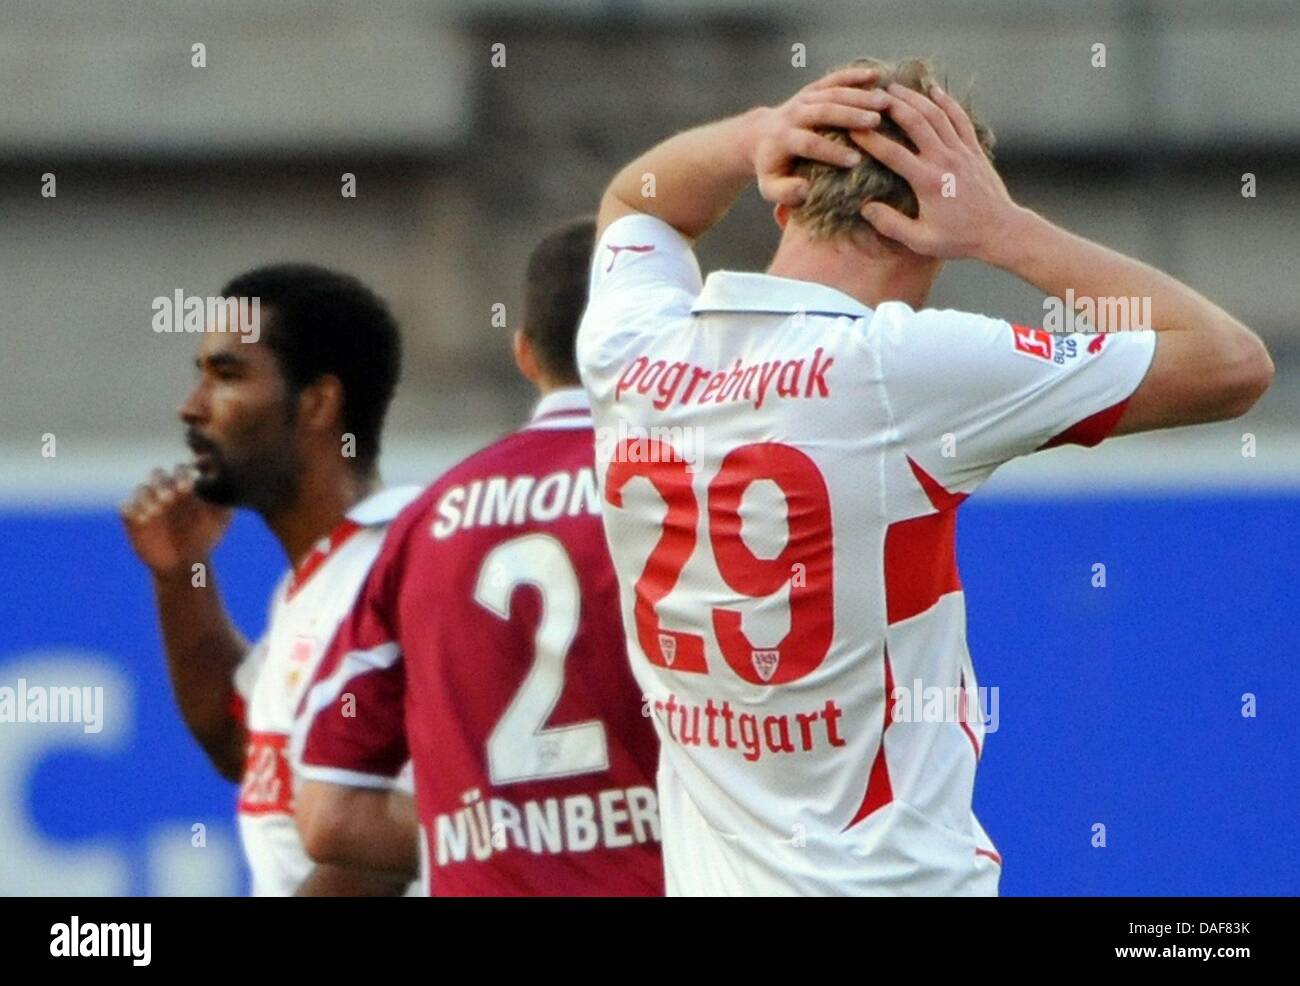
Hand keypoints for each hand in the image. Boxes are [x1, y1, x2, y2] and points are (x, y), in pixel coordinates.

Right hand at [120, 465, 232, 577]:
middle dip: (163, 484)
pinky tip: (144, 520)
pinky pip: (125, 507)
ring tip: (157, 512)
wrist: (185, 562)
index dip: (183, 475)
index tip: (189, 488)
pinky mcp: (132, 517)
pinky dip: (132, 510)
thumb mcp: (220, 521)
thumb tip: (231, 485)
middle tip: (170, 499)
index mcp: (185, 486)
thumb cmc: (206, 536)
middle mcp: (164, 489)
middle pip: (158, 475)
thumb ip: (225, 502)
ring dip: (147, 497)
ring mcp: (147, 502)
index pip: (181, 471)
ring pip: (141, 489)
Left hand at [750, 67, 886, 205]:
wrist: (760, 136)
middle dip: (850, 116)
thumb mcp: (770, 186)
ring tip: (884, 101)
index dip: (831, 151)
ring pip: (832, 92)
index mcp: (783, 139)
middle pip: (823, 111)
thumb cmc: (771, 167)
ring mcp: (804, 98)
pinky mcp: (813, 89)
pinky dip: (854, 75)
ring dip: (859, 95)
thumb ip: (784, 193)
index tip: (856, 160)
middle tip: (876, 121)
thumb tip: (805, 191)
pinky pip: (834, 79)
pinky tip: (876, 75)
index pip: (809, 143)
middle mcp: (793, 114)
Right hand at [852, 83, 1023, 260]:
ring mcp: (962, 152)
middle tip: (873, 95)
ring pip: (937, 115)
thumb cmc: (959, 239)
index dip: (871, 140)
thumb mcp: (921, 241)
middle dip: (893, 106)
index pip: (893, 154)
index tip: (852, 129)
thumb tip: (865, 208)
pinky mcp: (974, 150)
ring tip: (895, 87)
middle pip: (916, 123)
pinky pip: (960, 119)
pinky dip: (946, 101)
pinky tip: (933, 90)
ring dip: (915, 98)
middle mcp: (945, 161)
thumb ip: (891, 225)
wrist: (1000, 231)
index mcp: (928, 182)